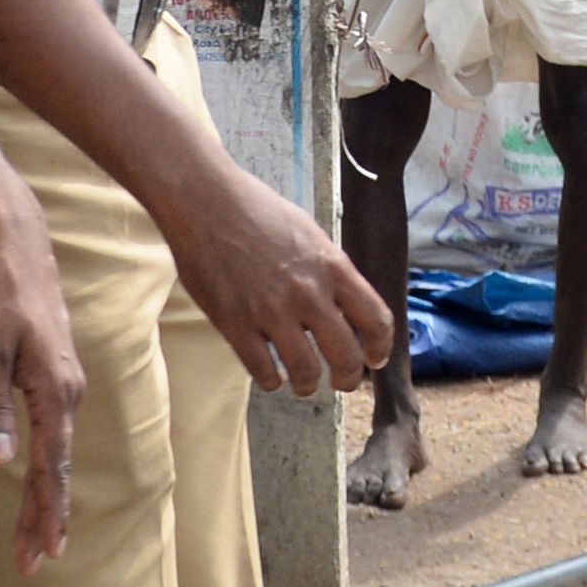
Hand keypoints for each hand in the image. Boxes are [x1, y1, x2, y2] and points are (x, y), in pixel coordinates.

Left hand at [0, 179, 88, 573]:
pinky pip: (54, 431)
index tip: (43, 555)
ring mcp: (65, 381)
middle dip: (45, 518)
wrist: (14, 242)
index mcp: (55, 391)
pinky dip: (47, 463)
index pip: (52, 468)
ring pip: (56, 451)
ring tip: (33, 534)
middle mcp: (68, 391)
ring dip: (45, 494)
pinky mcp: (55, 370)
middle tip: (33, 565)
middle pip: (58, 468)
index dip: (46, 514)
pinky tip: (39, 475)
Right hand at [165, 160, 391, 393]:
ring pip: (305, 372)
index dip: (381, 348)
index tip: (375, 360)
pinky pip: (262, 371)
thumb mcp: (310, 235)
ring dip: (307, 384)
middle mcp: (308, 292)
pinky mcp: (234, 323)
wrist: (205, 202)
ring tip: (302, 383)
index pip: (376, 320)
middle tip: (341, 383)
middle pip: (346, 356)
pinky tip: (270, 376)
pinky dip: (270, 381)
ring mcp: (270, 310)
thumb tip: (346, 307)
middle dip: (348, 378)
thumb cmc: (258, 212)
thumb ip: (330, 271)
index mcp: (332, 266)